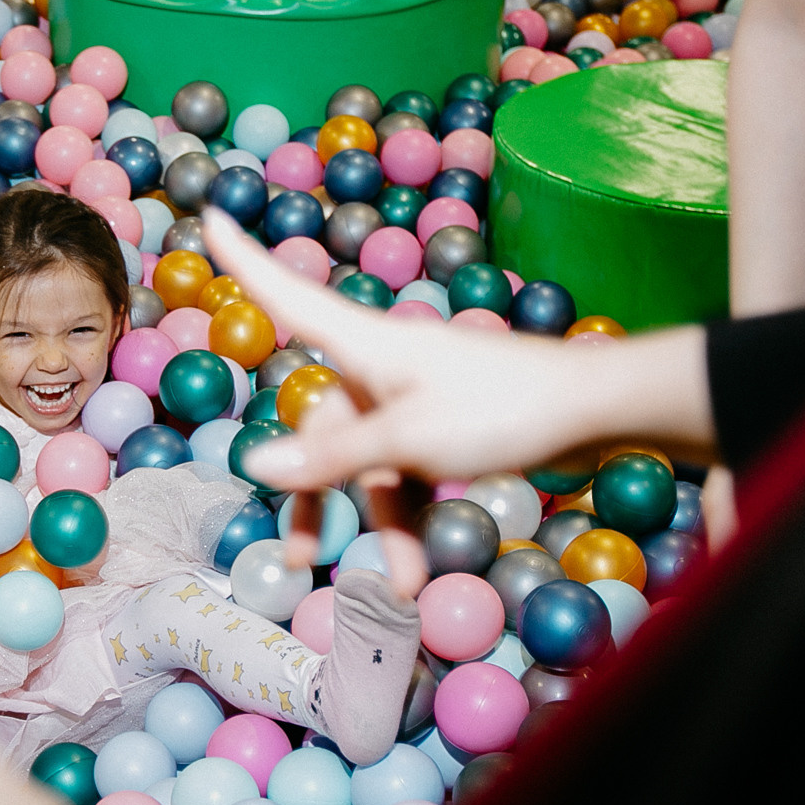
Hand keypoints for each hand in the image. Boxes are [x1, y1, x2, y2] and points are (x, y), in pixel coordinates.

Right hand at [201, 211, 713, 591]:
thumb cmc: (498, 408)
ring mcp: (410, 399)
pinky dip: (410, 518)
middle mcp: (379, 367)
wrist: (592, 412)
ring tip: (398, 585)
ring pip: (366, 462)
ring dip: (378, 522)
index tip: (212, 219)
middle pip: (322, 426)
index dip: (245, 262)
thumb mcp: (407, 441)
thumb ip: (331, 457)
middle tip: (301, 556)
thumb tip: (255, 463)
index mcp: (364, 346)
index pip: (288, 296)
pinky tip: (416, 571)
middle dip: (317, 495)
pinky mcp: (441, 427)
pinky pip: (405, 474)